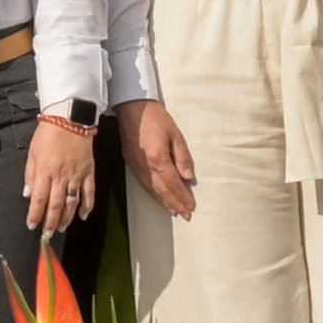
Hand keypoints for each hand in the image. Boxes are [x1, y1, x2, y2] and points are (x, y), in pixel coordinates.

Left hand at [24, 111, 97, 234]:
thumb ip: (30, 175)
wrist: (70, 119)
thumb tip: (28, 194)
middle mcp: (61, 175)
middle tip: (47, 233)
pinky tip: (84, 216)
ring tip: (61, 227)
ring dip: (66, 217)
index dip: (35, 214)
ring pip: (72, 202)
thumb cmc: (48, 134)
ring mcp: (76, 175)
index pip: (39, 199)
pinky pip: (89, 193)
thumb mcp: (32, 153)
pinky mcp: (89, 172)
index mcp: (45, 170)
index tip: (32, 224)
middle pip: (55, 204)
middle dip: (50, 221)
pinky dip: (88, 206)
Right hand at [123, 100, 198, 217]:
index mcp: (158, 158)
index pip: (173, 183)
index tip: (192, 207)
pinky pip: (144, 183)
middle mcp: (145, 166)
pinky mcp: (131, 163)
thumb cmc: (155, 118)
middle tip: (186, 215)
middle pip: (162, 190)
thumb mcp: (175, 134)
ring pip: (151, 189)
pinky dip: (153, 193)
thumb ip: (182, 156)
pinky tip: (159, 197)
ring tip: (175, 211)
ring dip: (164, 201)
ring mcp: (136, 166)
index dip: (183, 196)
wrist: (131, 107)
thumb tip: (188, 177)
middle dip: (174, 203)